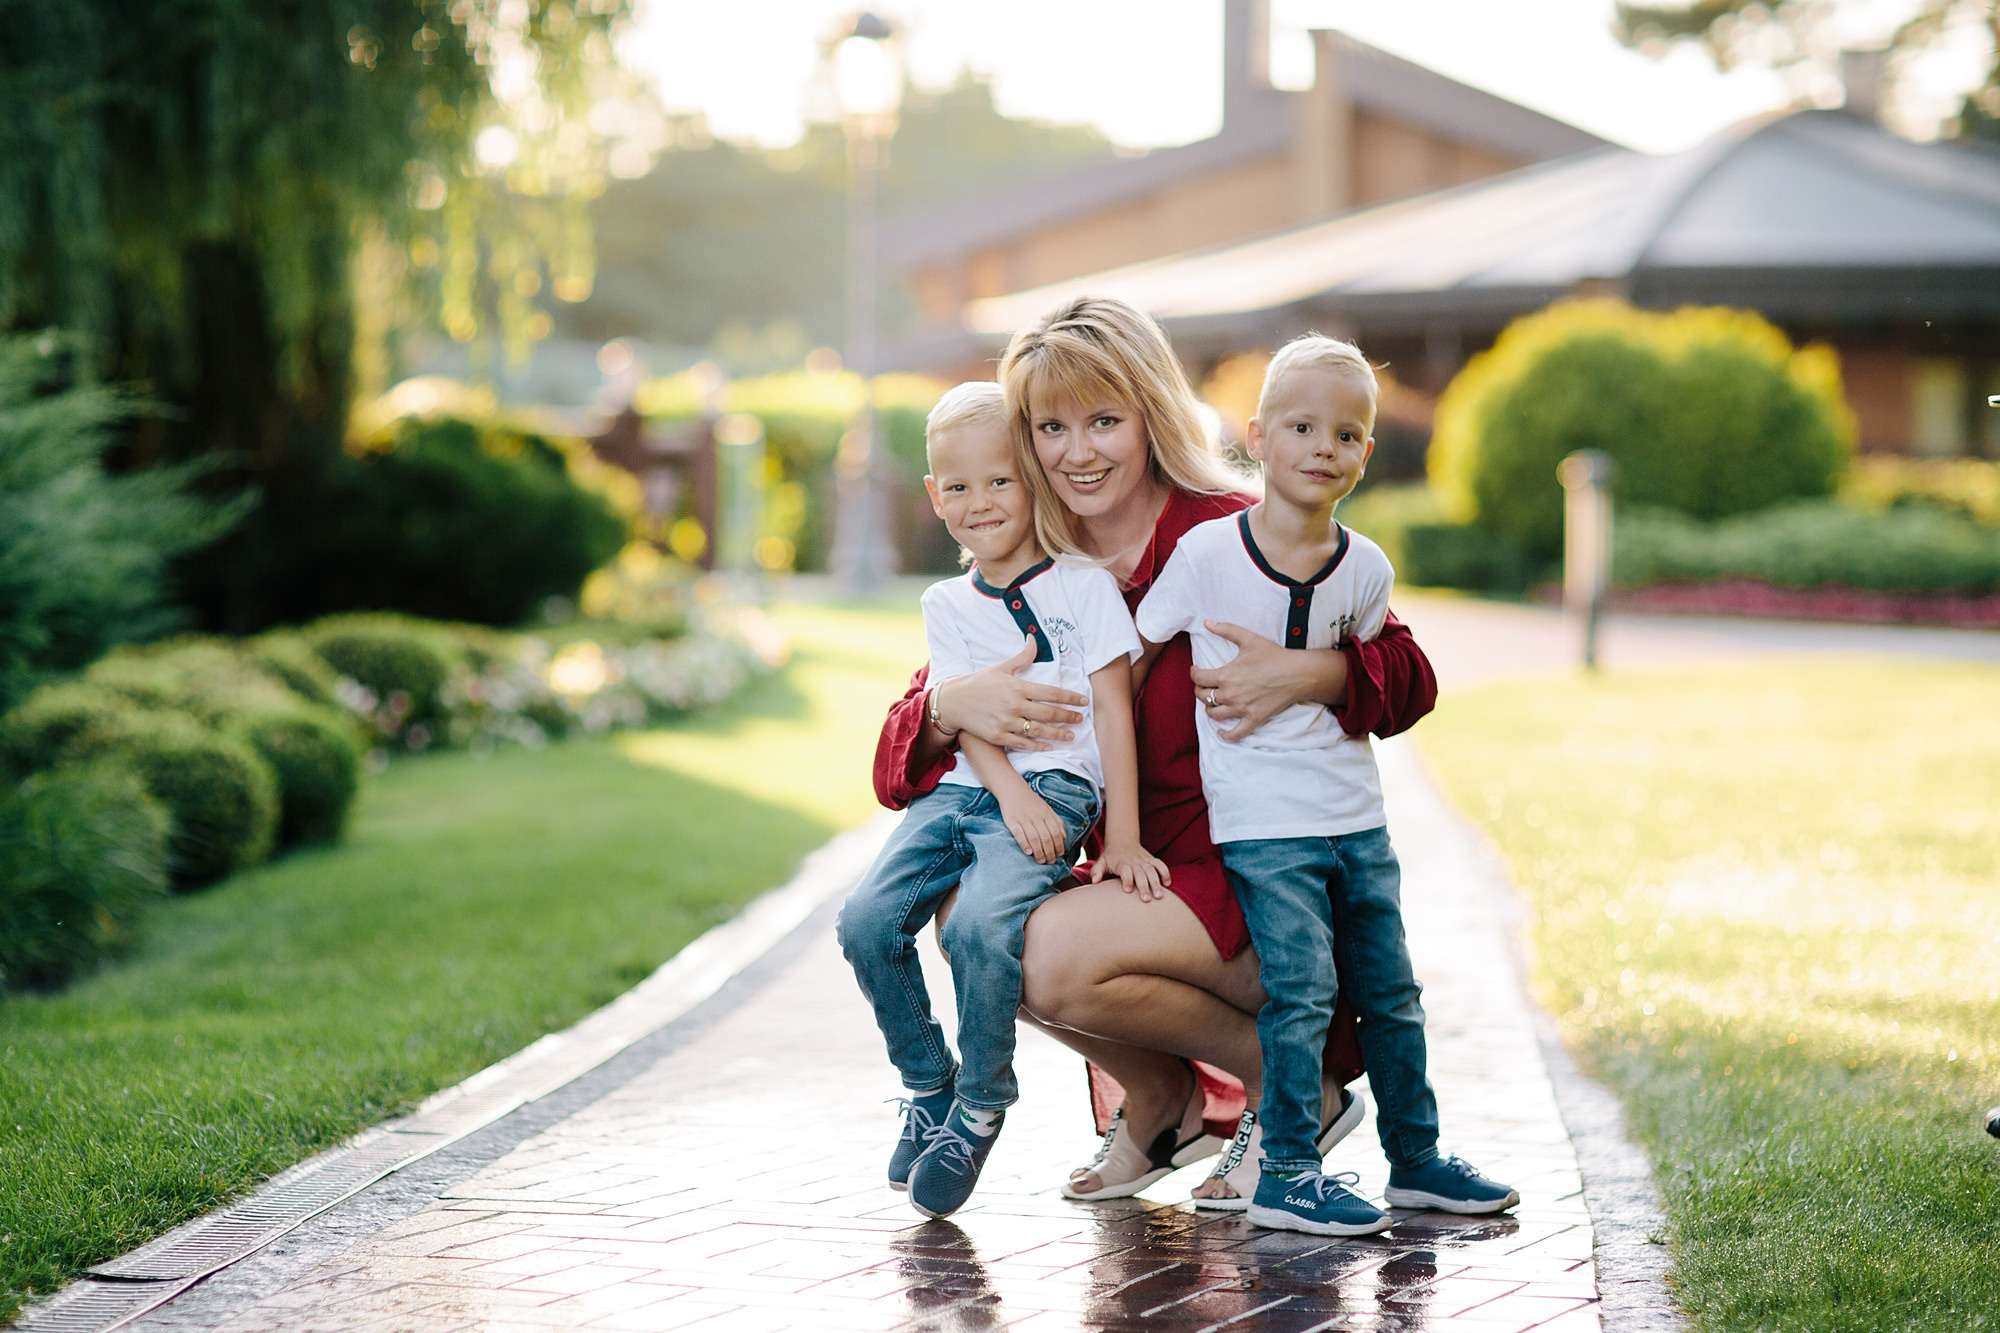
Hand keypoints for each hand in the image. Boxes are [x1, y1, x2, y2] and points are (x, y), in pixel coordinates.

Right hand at [935, 637, 1087, 752]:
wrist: (953, 701)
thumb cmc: (978, 683)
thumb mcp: (1000, 667)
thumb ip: (1022, 657)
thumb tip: (1033, 638)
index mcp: (1017, 686)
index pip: (1051, 692)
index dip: (1070, 698)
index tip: (1083, 701)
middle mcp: (1014, 705)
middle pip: (1049, 713)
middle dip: (1068, 716)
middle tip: (1081, 718)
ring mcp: (1006, 722)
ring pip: (1039, 730)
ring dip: (1058, 733)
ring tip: (1072, 735)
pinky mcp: (998, 736)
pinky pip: (1023, 743)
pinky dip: (1038, 745)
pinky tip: (1049, 745)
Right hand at [1001, 790, 1070, 864]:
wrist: (1013, 789)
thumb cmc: (1031, 802)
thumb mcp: (1047, 809)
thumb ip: (1056, 821)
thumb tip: (1064, 837)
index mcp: (1046, 814)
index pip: (1055, 832)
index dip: (1059, 845)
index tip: (1060, 854)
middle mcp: (1036, 817)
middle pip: (1046, 837)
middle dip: (1050, 852)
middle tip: (1051, 862)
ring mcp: (1024, 819)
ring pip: (1034, 838)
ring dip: (1039, 851)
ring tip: (1041, 861)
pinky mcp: (1012, 821)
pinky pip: (1019, 834)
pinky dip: (1024, 844)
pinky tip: (1028, 852)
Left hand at [1090, 838, 1171, 901]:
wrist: (1122, 840)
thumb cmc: (1110, 856)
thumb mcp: (1101, 862)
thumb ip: (1096, 871)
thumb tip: (1094, 882)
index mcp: (1121, 863)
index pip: (1125, 871)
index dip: (1127, 879)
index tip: (1127, 890)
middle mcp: (1134, 862)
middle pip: (1140, 873)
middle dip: (1144, 886)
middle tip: (1146, 900)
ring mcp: (1144, 860)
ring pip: (1152, 870)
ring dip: (1156, 882)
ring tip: (1159, 896)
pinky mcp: (1151, 859)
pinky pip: (1160, 864)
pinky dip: (1165, 872)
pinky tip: (1168, 883)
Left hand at [1189, 621, 1348, 741]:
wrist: (1297, 673)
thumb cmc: (1273, 655)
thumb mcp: (1248, 638)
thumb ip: (1225, 629)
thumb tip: (1206, 622)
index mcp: (1225, 675)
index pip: (1198, 678)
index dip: (1194, 673)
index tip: (1196, 670)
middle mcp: (1230, 694)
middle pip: (1202, 696)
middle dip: (1200, 689)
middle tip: (1204, 684)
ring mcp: (1241, 709)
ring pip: (1213, 714)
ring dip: (1209, 708)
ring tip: (1212, 701)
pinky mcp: (1253, 719)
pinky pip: (1234, 734)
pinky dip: (1225, 735)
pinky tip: (1220, 732)